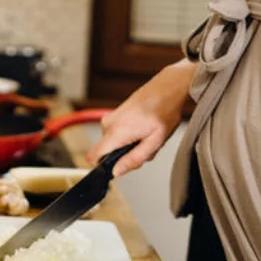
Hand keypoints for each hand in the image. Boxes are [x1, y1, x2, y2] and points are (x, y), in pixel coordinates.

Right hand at [85, 60, 195, 177]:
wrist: (167, 88)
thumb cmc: (164, 111)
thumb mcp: (155, 142)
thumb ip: (134, 159)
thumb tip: (116, 172)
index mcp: (116, 132)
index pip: (93, 157)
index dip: (104, 168)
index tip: (119, 167)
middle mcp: (108, 123)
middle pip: (108, 153)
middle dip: (125, 156)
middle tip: (145, 146)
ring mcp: (110, 117)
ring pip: (114, 144)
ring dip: (130, 145)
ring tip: (147, 135)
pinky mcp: (114, 114)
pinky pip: (117, 134)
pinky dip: (130, 136)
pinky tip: (144, 128)